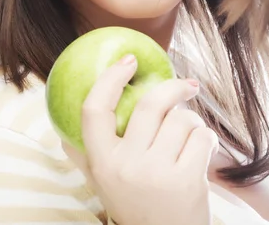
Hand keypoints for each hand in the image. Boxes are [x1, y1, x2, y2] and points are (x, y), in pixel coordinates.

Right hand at [62, 55, 218, 224]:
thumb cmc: (135, 208)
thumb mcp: (103, 186)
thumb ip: (86, 158)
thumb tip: (63, 134)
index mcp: (101, 162)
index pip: (94, 109)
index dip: (110, 78)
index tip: (129, 59)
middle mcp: (126, 166)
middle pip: (150, 104)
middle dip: (173, 88)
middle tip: (188, 85)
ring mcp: (157, 173)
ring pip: (181, 118)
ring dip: (192, 121)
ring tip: (190, 137)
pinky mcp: (188, 180)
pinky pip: (202, 136)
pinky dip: (206, 138)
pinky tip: (202, 151)